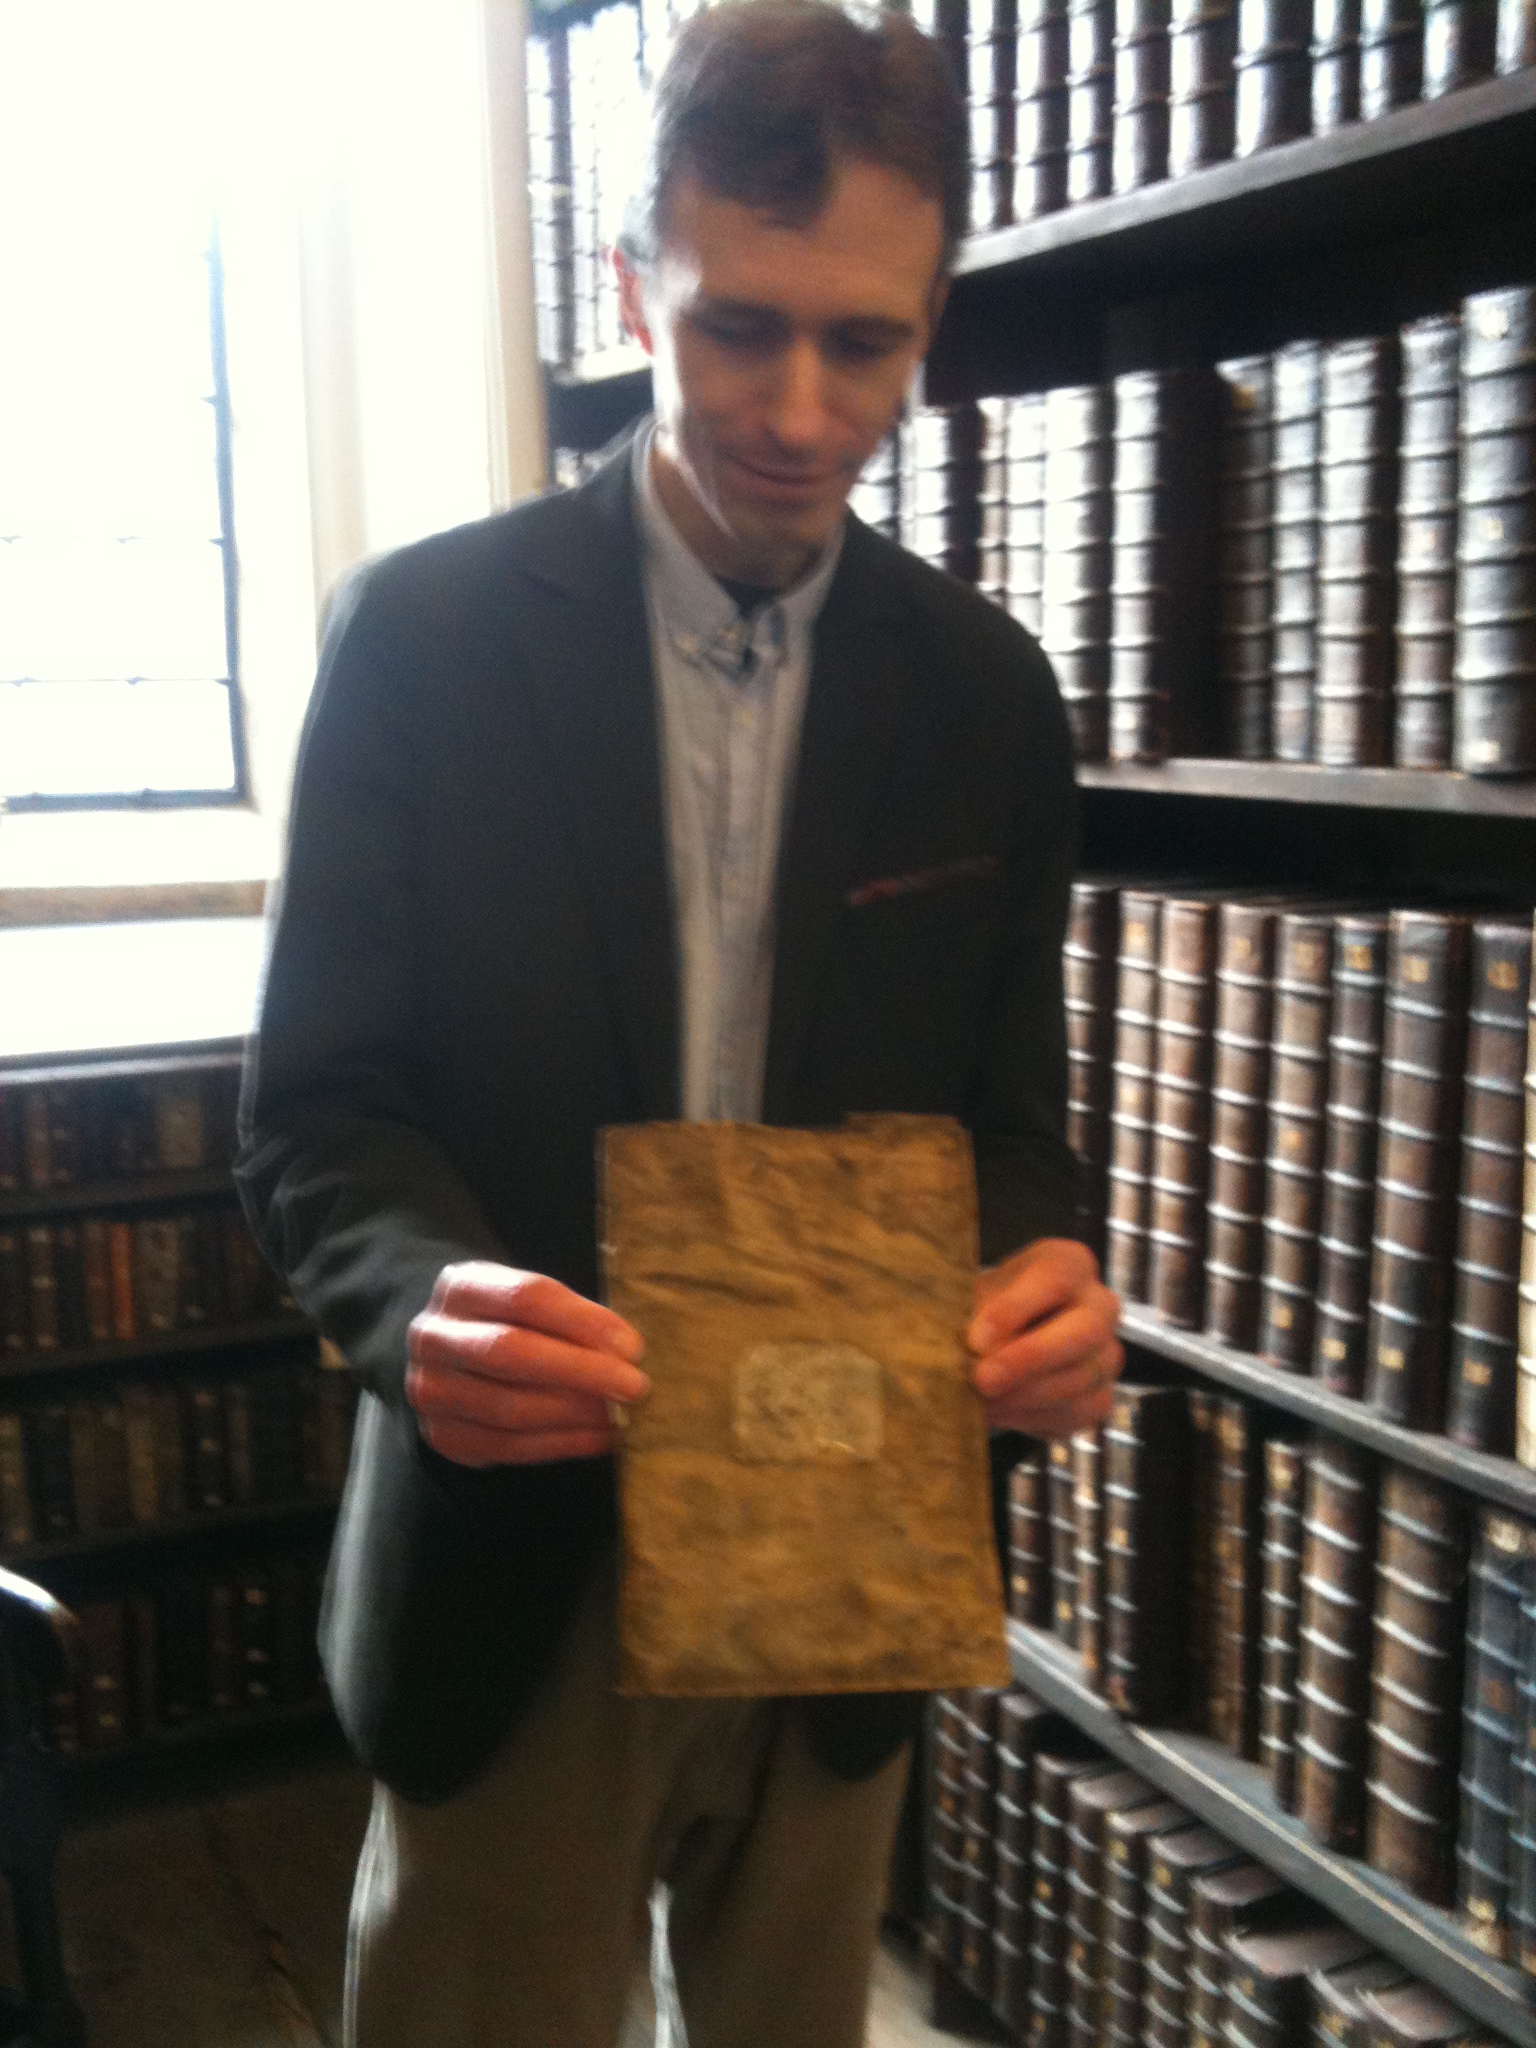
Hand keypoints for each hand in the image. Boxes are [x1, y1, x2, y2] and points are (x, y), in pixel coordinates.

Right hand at [406, 1262, 647, 1466]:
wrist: (450, 1352)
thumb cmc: (508, 1320)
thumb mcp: (529, 1300)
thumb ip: (569, 1318)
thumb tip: (627, 1352)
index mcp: (460, 1286)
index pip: (525, 1297)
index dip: (583, 1321)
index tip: (632, 1346)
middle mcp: (434, 1336)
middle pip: (511, 1353)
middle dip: (581, 1371)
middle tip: (634, 1386)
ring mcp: (431, 1390)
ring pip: (510, 1407)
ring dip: (575, 1414)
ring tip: (621, 1415)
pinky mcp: (443, 1435)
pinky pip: (508, 1446)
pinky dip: (561, 1444)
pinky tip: (598, 1438)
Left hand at [966, 1238, 1121, 1438]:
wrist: (997, 1343)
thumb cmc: (986, 1309)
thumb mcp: (974, 1297)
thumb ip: (975, 1316)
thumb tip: (972, 1349)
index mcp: (1070, 1264)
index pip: (1055, 1278)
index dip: (1015, 1309)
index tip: (975, 1339)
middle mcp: (1099, 1305)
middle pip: (1083, 1331)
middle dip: (1029, 1359)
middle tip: (981, 1380)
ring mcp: (1106, 1352)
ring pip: (1080, 1378)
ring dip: (1023, 1395)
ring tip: (979, 1403)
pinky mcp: (1100, 1395)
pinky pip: (1077, 1412)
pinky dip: (1033, 1417)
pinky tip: (998, 1413)